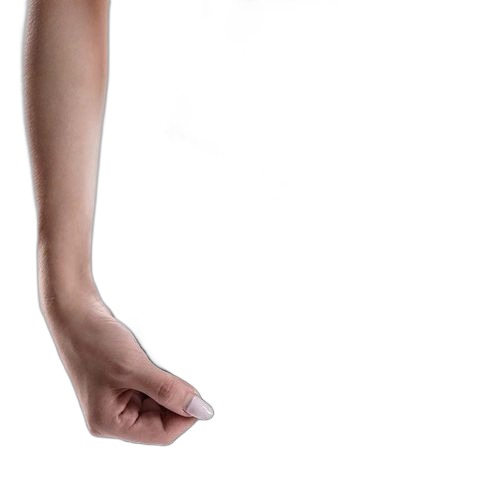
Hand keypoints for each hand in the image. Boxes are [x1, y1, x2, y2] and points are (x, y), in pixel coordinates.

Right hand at [43, 294, 212, 444]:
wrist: (75, 314)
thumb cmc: (97, 342)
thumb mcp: (135, 368)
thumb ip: (168, 391)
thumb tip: (200, 409)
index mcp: (108, 422)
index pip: (160, 434)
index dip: (184, 418)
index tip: (202, 400)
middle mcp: (110, 418)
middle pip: (159, 423)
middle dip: (176, 405)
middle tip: (186, 382)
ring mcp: (115, 402)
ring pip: (156, 408)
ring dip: (168, 394)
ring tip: (161, 371)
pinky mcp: (120, 387)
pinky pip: (149, 394)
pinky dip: (160, 384)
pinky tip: (157, 370)